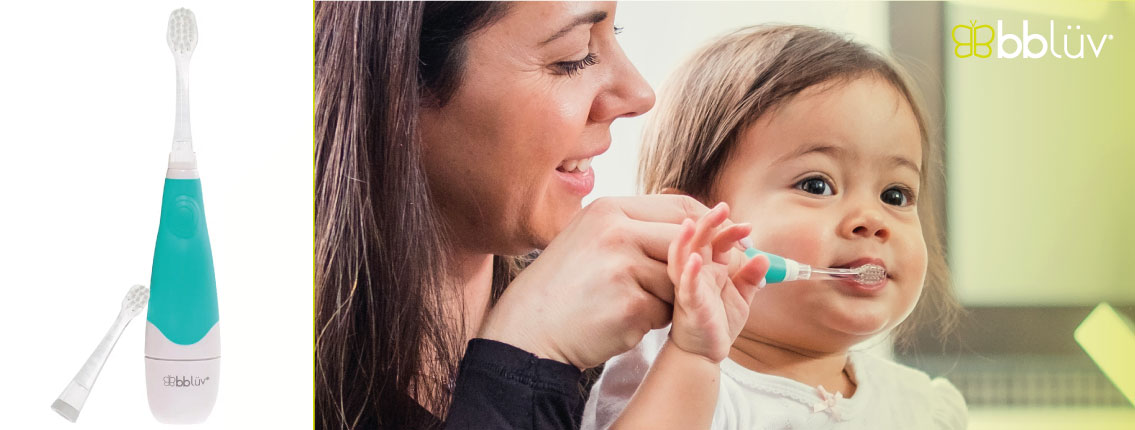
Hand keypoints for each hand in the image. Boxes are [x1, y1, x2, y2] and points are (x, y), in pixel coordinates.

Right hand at [479, 195, 715, 368]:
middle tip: (682, 283)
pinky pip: (666, 312)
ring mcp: (623, 268)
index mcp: (609, 209)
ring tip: (633, 302)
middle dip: (694, 265)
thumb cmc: (565, 285)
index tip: (712, 246)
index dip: (706, 228)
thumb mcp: (592, 237)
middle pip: (688, 242)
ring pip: (681, 280)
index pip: (682, 208)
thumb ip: (637, 226)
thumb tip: (697, 221)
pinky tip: (623, 320)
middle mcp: (616, 232)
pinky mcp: (630, 306)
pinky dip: (653, 320)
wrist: (528, 330)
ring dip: (668, 297)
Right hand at [667, 203, 768, 362]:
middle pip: (698, 241)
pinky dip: (689, 273)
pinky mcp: (689, 304)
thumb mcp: (742, 297)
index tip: (748, 226)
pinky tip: (695, 261)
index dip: (730, 230)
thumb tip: (763, 256)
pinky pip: (686, 287)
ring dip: (686, 240)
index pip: (717, 241)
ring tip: (691, 224)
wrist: (706, 352)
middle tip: (722, 207)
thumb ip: (751, 277)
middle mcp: (697, 273)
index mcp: (710, 268)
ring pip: (682, 258)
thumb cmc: (719, 322)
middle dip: (708, 223)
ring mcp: (690, 287)